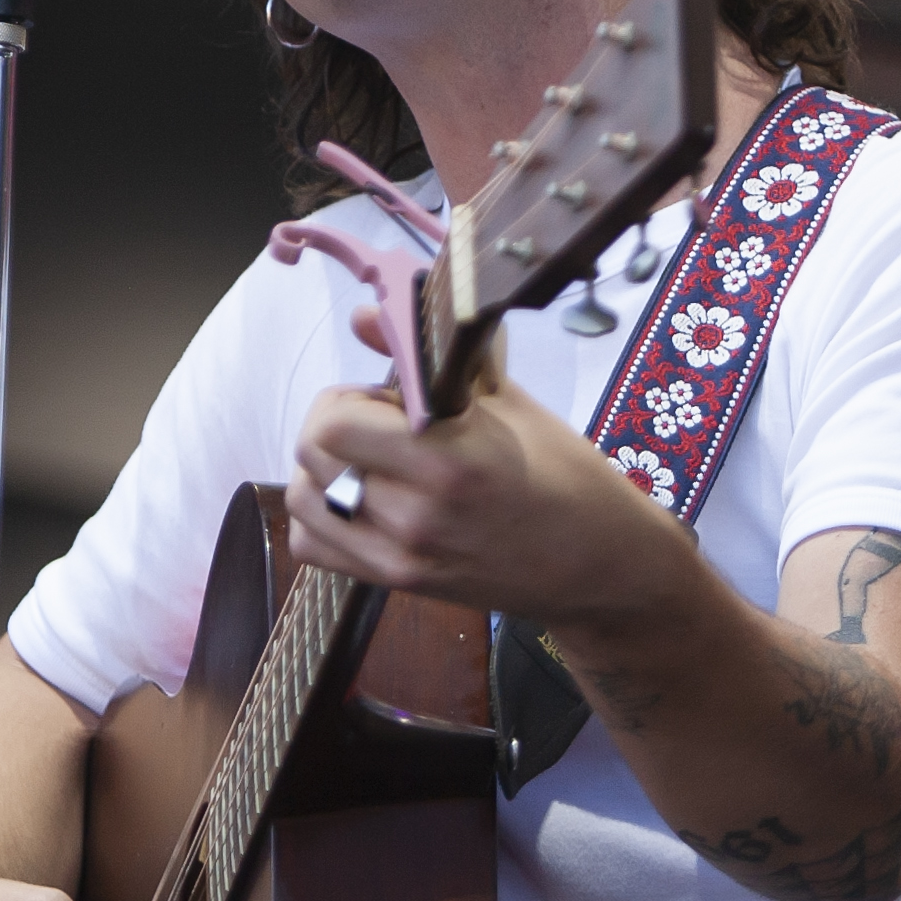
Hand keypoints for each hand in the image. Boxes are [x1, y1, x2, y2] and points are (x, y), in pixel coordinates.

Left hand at [283, 311, 697, 629]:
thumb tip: (362, 316)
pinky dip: (321, 520)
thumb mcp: (508, 401)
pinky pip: (312, 548)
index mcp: (449, 459)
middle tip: (378, 427)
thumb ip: (428, 358)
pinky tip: (360, 503)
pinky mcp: (396, 584)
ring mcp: (402, 556)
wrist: (597, 563)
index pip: (335, 421)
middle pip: (311, 455)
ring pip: (303, 500)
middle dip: (334, 425)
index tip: (385, 398)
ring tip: (370, 463)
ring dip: (323, 470)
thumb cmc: (563, 473)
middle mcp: (417, 513)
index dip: (349, 397)